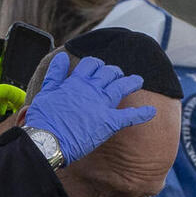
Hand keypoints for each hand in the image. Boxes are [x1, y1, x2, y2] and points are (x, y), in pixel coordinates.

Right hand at [22, 51, 156, 161]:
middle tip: (117, 75)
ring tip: (138, 80)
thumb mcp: (46, 92)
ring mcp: (102, 105)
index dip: (97, 64)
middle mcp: (92, 89)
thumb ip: (55, 74)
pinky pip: (130, 116)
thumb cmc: (44, 119)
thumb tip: (61, 57)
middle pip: (109, 73)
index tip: (99, 67)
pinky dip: (142, 114)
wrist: (48, 140)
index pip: (91, 64)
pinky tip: (151, 111)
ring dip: (131, 82)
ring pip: (121, 86)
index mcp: (76, 81)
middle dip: (114, 72)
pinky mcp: (109, 122)